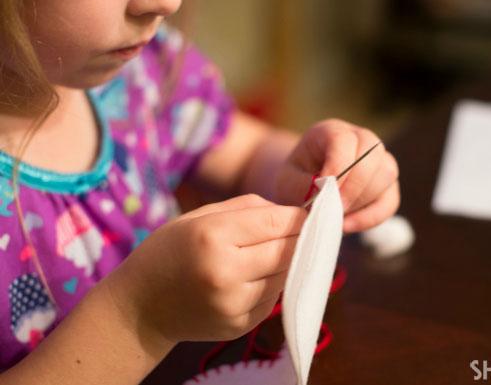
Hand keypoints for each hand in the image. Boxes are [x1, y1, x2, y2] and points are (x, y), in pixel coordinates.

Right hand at [106, 194, 306, 343]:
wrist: (140, 306)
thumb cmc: (170, 251)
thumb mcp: (200, 216)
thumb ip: (249, 208)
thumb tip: (293, 213)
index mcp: (213, 236)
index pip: (278, 223)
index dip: (298, 217)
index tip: (306, 213)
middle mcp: (226, 272)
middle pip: (288, 251)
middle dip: (298, 239)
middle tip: (299, 231)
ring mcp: (234, 304)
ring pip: (286, 276)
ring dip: (287, 262)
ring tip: (273, 252)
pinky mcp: (239, 325)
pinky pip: (273, 298)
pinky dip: (273, 284)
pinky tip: (257, 276)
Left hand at [274, 119, 399, 232]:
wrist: (302, 189)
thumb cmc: (294, 180)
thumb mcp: (287, 181)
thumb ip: (303, 186)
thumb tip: (326, 196)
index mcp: (332, 131)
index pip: (344, 140)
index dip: (338, 167)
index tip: (324, 191)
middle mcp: (360, 140)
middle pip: (373, 153)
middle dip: (354, 185)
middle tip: (334, 208)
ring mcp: (378, 160)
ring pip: (386, 174)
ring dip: (362, 201)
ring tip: (336, 216)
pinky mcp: (386, 185)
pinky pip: (390, 201)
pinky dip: (371, 217)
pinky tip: (347, 225)